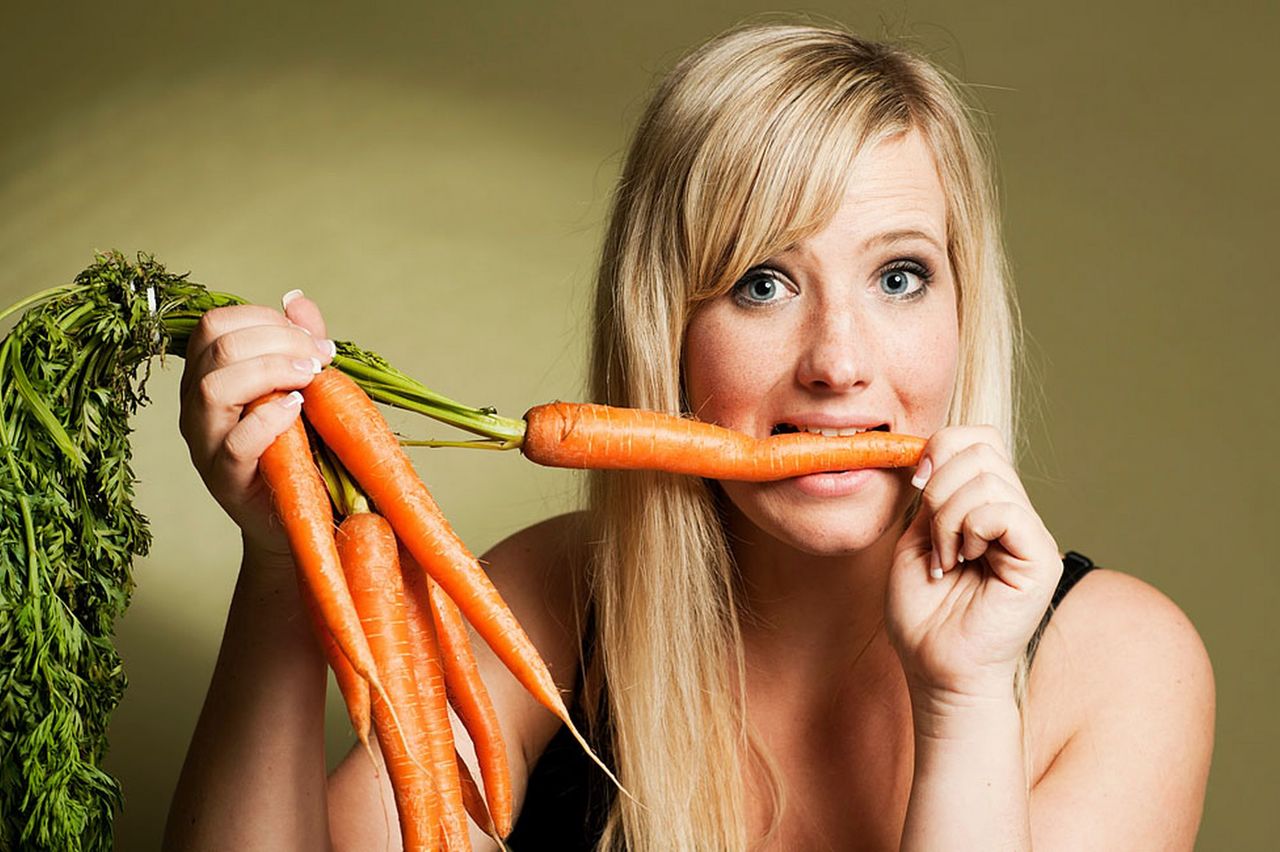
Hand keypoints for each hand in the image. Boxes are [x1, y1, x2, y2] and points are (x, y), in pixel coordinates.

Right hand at [178, 291, 334, 568]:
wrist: (301, 514)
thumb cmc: (301, 445)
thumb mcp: (302, 387)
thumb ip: (298, 344)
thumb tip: (297, 300)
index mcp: (208, 375)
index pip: (216, 324)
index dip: (265, 319)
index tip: (312, 339)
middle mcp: (196, 405)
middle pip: (216, 346)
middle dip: (276, 340)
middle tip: (320, 358)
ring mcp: (204, 443)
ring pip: (214, 387)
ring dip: (272, 371)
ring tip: (310, 379)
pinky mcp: (224, 479)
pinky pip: (235, 442)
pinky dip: (269, 418)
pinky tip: (298, 410)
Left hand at [884, 425, 1061, 702]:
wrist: (936, 670)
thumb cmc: (923, 615)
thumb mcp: (913, 538)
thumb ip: (929, 493)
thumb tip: (934, 452)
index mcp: (984, 505)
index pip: (978, 438)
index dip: (941, 447)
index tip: (915, 483)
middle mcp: (1014, 514)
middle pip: (982, 447)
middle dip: (938, 484)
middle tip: (931, 536)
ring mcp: (1030, 535)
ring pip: (987, 477)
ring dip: (947, 516)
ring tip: (946, 558)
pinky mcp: (1041, 558)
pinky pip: (1005, 509)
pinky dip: (970, 528)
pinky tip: (963, 562)